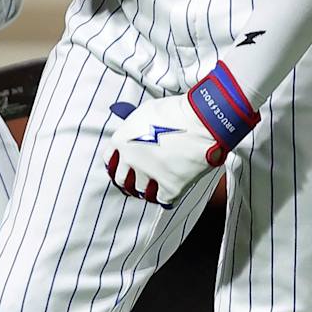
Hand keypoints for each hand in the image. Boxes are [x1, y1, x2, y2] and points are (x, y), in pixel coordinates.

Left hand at [105, 63, 258, 207]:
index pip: (110, 161)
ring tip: (156, 183)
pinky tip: (171, 190)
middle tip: (138, 180)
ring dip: (148, 189)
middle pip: (122, 180)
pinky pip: (162, 200)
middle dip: (130, 181)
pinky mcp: (169, 187)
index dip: (117, 166)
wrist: (202, 120)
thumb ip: (132, 128)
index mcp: (122, 140)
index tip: (123, 169)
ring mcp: (148, 174)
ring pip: (141, 192)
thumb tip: (131, 135)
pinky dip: (166, 197)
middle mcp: (131, 159)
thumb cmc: (176, 112)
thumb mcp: (144, 113)